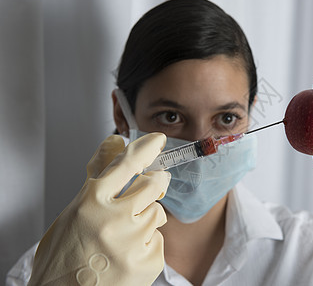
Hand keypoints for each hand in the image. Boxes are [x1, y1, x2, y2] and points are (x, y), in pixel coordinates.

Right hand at [29, 133, 169, 285]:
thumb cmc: (63, 258)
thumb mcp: (73, 213)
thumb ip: (97, 181)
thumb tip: (114, 144)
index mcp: (91, 202)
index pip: (126, 164)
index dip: (145, 148)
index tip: (157, 140)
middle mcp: (114, 218)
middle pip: (152, 184)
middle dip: (154, 182)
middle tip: (153, 183)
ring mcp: (133, 241)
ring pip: (157, 213)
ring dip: (146, 218)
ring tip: (125, 234)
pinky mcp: (147, 262)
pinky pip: (158, 239)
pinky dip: (147, 243)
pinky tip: (128, 253)